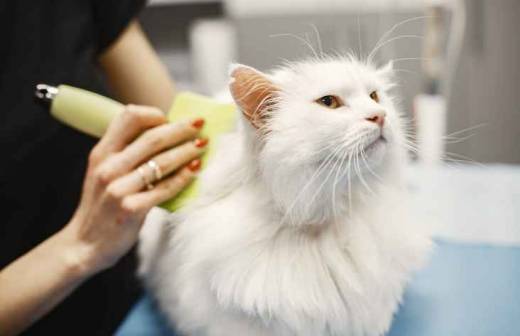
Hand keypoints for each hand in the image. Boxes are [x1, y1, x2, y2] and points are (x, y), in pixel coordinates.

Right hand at [59, 105, 206, 275]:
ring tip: (203, 145)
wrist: (84, 245)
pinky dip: (184, 177)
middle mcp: (108, 168)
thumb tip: (163, 135)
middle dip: (181, 129)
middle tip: (200, 125)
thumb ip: (124, 154)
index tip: (171, 119)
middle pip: (152, 138)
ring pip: (161, 162)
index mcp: (101, 153)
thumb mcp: (103, 173)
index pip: (128, 118)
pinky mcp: (131, 209)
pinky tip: (195, 170)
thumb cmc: (101, 206)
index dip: (154, 115)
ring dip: (187, 151)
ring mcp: (118, 189)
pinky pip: (165, 188)